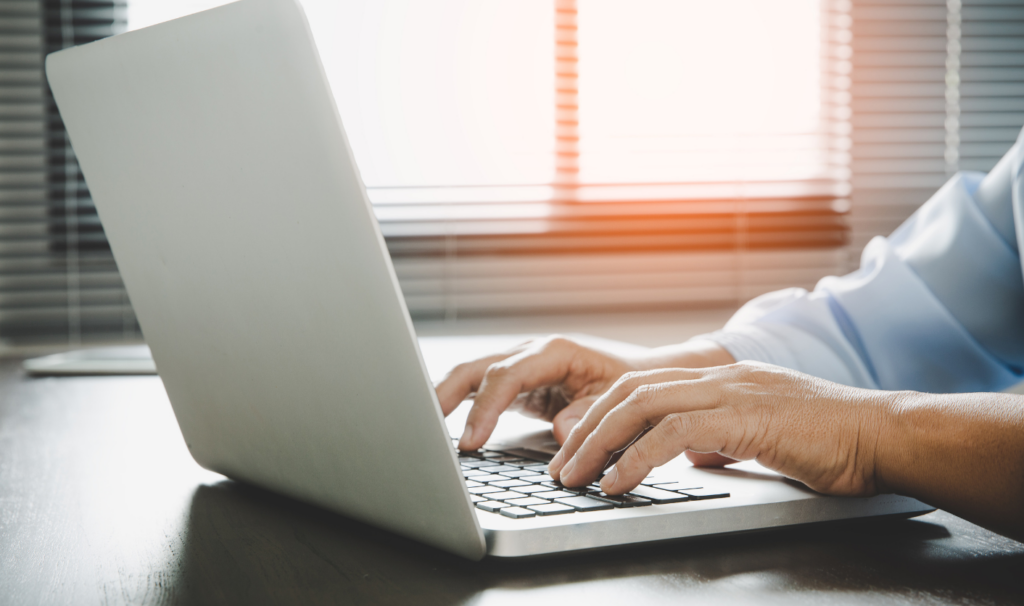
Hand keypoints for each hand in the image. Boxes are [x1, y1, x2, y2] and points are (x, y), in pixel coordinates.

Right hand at [435, 335, 734, 450]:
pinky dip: (459, 402)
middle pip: (477, 368)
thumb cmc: (634, 384)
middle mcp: (533, 354)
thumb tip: (561, 431)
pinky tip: (440, 421)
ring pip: (472, 374)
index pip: (506, 376)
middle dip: (446, 394)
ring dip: (445, 396)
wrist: (646, 376)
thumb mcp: (620, 399)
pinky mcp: (520, 384)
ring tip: (422, 425)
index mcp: (555, 352)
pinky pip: (481, 388)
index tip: (471, 442)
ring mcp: (523, 366)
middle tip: (425, 428)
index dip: (485, 409)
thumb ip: (590, 413)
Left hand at [549, 361, 896, 497]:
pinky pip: (674, 432)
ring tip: (574, 478)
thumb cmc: (830, 441)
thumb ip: (721, 438)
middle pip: (628, 391)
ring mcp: (729, 391)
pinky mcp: (743, 415)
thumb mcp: (761, 436)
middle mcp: (716, 377)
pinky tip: (617, 482)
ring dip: (599, 443)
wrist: (882, 436)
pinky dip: (637, 457)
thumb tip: (692, 454)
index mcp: (717, 379)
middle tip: (561, 467)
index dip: (601, 415)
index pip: (641, 386)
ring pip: (641, 405)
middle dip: (586, 429)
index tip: (576, 449)